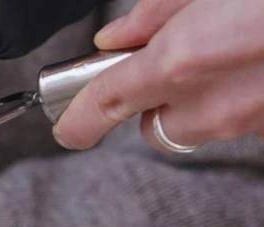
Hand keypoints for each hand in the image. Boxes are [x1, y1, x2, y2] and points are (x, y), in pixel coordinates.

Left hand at [54, 0, 263, 150]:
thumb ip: (156, 13)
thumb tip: (116, 37)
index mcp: (184, 60)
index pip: (106, 103)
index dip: (77, 119)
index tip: (66, 128)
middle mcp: (214, 103)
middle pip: (155, 128)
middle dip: (156, 102)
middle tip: (178, 63)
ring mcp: (250, 122)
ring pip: (201, 127)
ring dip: (203, 101)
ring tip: (232, 53)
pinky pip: (243, 122)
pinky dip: (241, 98)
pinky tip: (256, 66)